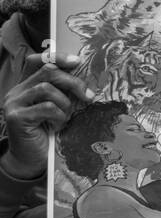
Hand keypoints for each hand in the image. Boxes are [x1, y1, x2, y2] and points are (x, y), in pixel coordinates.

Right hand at [1, 53, 94, 180]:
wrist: (31, 160)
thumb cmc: (47, 134)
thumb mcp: (57, 109)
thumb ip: (63, 93)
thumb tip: (86, 80)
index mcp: (26, 86)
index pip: (37, 60)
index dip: (57, 56)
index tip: (77, 61)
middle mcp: (16, 91)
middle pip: (47, 71)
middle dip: (73, 82)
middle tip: (89, 96)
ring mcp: (14, 103)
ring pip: (47, 88)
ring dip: (65, 103)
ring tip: (66, 117)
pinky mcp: (17, 117)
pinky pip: (46, 107)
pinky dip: (59, 116)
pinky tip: (58, 126)